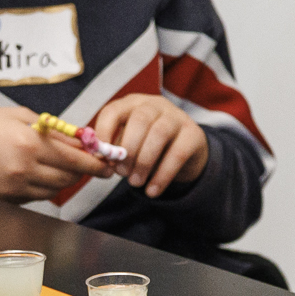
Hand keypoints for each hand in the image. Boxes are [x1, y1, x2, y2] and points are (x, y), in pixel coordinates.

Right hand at [0, 106, 111, 200]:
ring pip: (54, 191)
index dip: (96, 164)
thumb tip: (83, 140)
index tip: (108, 164)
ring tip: (60, 166)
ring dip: (63, 181)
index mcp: (31, 144)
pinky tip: (39, 174)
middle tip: (86, 164)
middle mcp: (25, 168)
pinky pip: (36, 197)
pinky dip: (44, 188)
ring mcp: (14, 187)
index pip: (76, 160)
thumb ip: (55, 130)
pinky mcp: (6, 199)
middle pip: (69, 179)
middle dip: (82, 172)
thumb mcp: (22, 117)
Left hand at [92, 94, 208, 196]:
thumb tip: (101, 161)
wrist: (184, 152)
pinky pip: (177, 154)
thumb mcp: (129, 143)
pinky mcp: (194, 134)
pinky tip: (152, 191)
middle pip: (140, 120)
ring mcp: (177, 117)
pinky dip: (162, 176)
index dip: (104, 132)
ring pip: (159, 134)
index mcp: (133, 104)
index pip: (114, 110)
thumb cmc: (147, 146)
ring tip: (135, 183)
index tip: (100, 156)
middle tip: (121, 173)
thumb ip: (114, 149)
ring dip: (144, 162)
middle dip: (128, 150)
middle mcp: (155, 105)